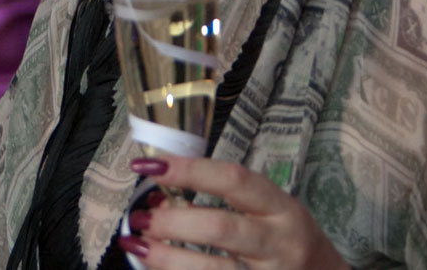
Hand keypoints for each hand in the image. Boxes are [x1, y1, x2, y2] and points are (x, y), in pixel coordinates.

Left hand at [118, 156, 349, 269]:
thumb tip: (162, 193)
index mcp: (282, 208)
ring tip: (137, 246)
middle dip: (173, 221)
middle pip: (221, 228)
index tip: (151, 166)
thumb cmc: (289, 241)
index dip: (190, 170)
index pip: (233, 180)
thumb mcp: (272, 211)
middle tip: (140, 215)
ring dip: (167, 258)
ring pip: (214, 269)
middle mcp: (279, 242)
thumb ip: (228, 200)